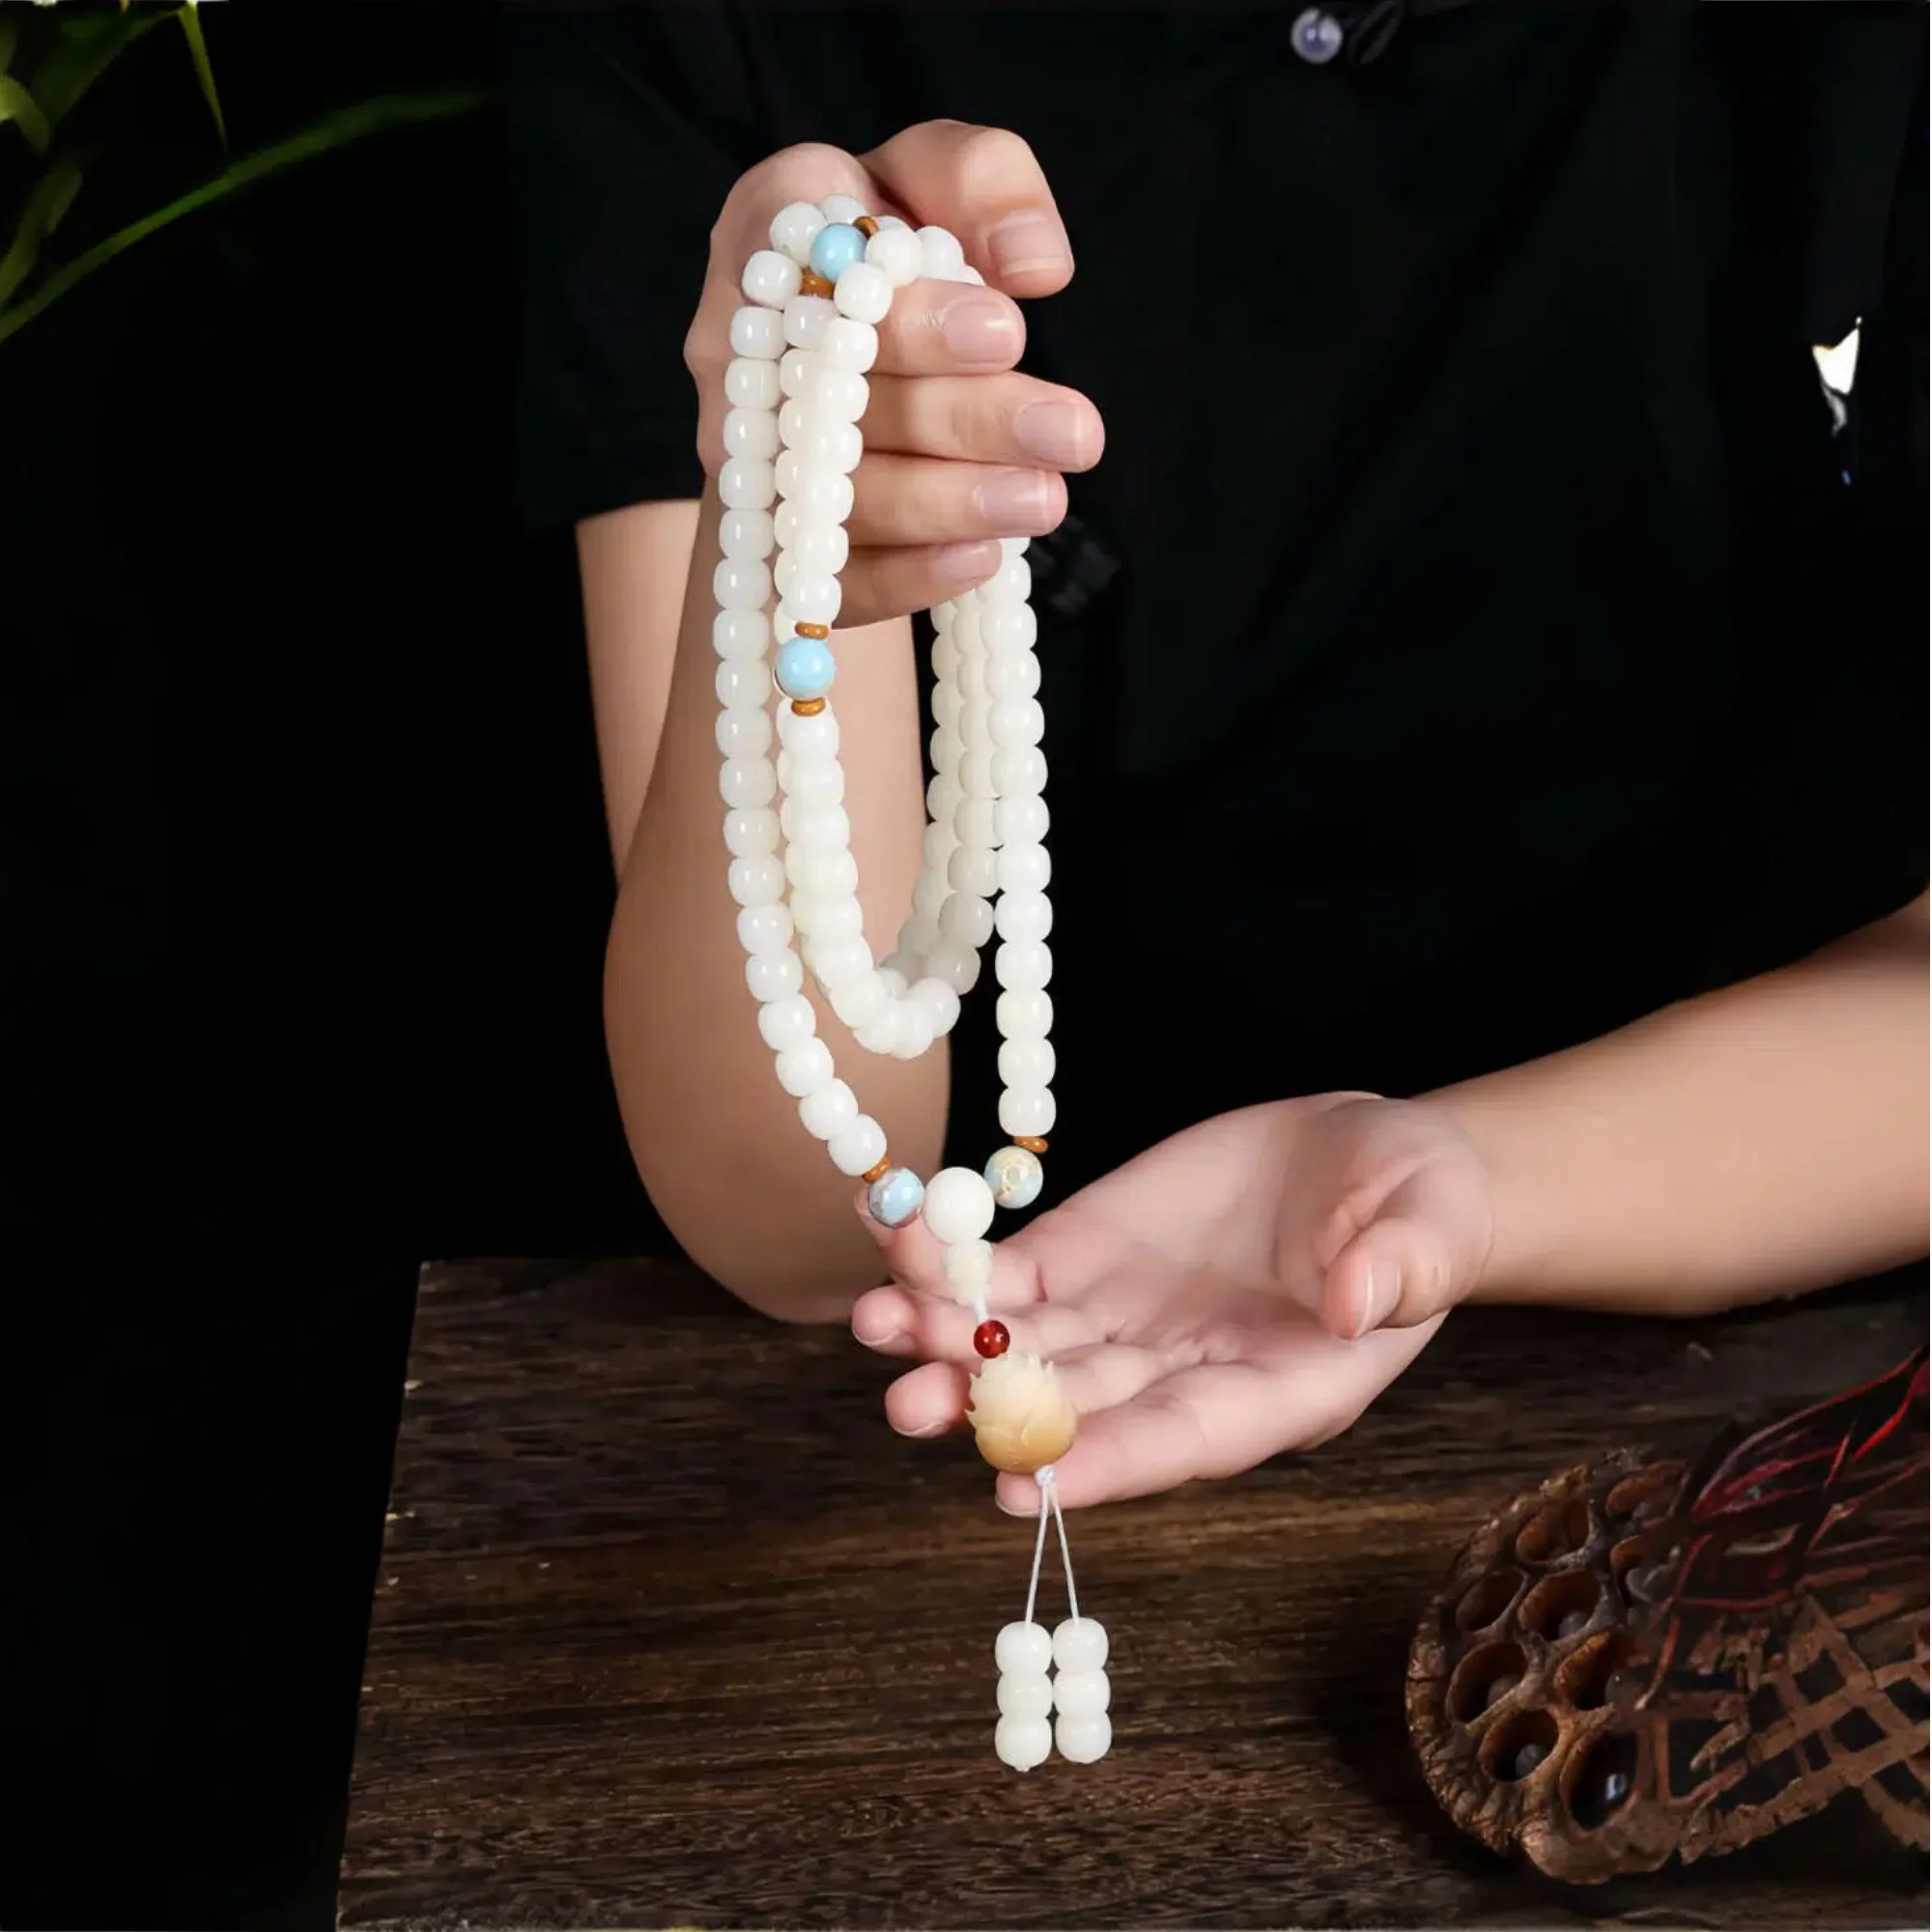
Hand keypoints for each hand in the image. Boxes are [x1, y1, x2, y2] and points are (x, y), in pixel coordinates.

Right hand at [686, 122, 1104, 624]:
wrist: (839, 360)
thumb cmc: (899, 256)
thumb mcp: (938, 180)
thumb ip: (985, 179)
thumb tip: (1036, 266)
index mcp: (773, 229)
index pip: (824, 271)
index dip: (912, 316)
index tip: (1007, 333)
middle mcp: (740, 344)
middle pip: (845, 396)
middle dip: (965, 417)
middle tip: (1073, 432)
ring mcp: (749, 452)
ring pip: (844, 490)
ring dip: (951, 500)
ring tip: (1047, 499)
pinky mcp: (775, 541)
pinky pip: (835, 572)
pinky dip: (911, 572)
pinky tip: (983, 557)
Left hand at [850, 1095, 1496, 1509]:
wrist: (1368, 1156)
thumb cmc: (1418, 1210)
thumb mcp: (1429, 1228)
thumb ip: (1401, 1269)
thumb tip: (1357, 1303)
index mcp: (1269, 1395)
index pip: (1181, 1441)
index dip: (1106, 1464)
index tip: (1024, 1484)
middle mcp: (1178, 1372)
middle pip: (1076, 1402)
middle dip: (989, 1403)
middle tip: (906, 1400)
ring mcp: (1123, 1314)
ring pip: (1023, 1339)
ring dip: (946, 1334)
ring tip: (874, 1321)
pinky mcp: (1086, 1251)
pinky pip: (1007, 1264)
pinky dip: (950, 1257)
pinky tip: (893, 1235)